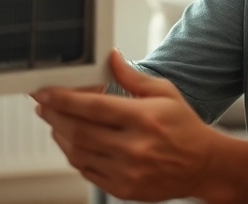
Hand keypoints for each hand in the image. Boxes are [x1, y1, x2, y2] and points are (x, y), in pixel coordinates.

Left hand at [32, 50, 227, 201]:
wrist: (204, 166)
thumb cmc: (185, 127)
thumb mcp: (164, 93)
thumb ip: (132, 77)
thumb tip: (110, 57)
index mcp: (143, 118)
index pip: (93, 107)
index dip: (63, 98)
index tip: (44, 91)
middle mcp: (134, 147)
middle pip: (79, 130)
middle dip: (54, 115)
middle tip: (43, 104)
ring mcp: (128, 171)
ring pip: (78, 153)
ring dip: (60, 135)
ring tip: (54, 121)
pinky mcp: (124, 189)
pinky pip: (87, 172)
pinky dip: (74, 156)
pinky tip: (72, 142)